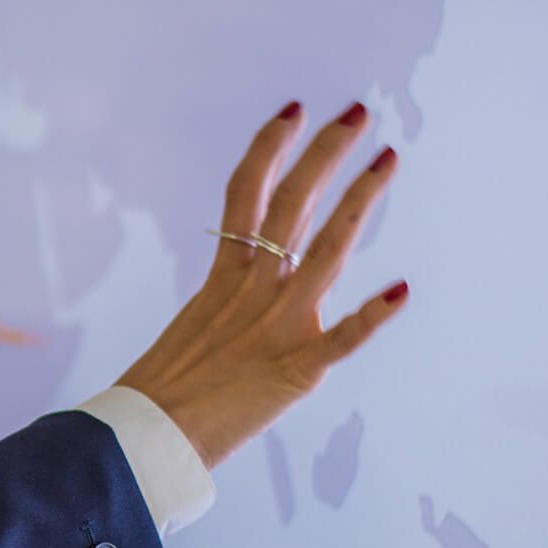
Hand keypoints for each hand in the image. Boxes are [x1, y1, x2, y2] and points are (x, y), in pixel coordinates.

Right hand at [113, 101, 406, 469]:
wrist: (144, 438)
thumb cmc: (160, 390)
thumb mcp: (194, 326)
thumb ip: (227, 300)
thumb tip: (244, 283)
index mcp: (223, 278)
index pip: (245, 194)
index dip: (270, 148)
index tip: (294, 110)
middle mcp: (252, 291)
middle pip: (289, 205)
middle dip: (324, 154)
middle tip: (356, 112)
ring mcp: (275, 327)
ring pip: (324, 252)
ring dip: (358, 203)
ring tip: (387, 160)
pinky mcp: (295, 372)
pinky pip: (339, 339)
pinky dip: (371, 315)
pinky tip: (402, 289)